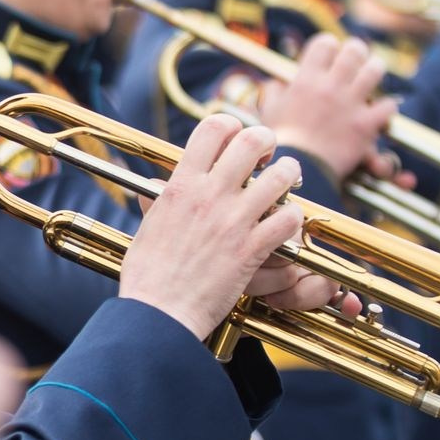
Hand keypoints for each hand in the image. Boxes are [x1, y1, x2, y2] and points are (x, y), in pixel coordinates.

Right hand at [118, 113, 327, 339]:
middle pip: (251, 141)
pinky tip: (285, 225)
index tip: (236, 139)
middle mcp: (209, 195)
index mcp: (180, 186)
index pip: (212, 128)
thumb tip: (150, 189)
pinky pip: (288, 218)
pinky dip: (293, 218)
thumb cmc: (148, 277)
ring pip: (280, 176)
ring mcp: (233, 221)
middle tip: (268, 156)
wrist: (159, 313)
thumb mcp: (147, 229)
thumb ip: (157, 203)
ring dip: (288, 175)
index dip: (231, 126)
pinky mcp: (252, 249)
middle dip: (267, 141)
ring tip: (287, 183)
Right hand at [254, 33, 396, 185]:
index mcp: (306, 80)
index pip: (325, 44)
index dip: (329, 45)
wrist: (299, 170)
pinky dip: (387, 107)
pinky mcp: (365, 125)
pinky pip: (388, 106)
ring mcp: (350, 104)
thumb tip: (276, 83)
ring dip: (375, 70)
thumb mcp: (269, 112)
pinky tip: (381, 110)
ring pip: (375, 71)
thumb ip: (274, 92)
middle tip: (356, 58)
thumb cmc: (281, 142)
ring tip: (373, 74)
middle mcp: (330, 86)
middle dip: (357, 51)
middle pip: (354, 51)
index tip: (329, 54)